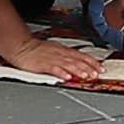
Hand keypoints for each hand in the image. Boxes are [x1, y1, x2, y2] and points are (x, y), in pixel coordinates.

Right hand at [4, 35, 123, 86]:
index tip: (101, 68)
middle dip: (88, 67)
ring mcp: (51, 58)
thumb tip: (78, 64)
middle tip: (97, 74)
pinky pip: (53, 68)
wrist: (22, 46)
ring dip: (78, 70)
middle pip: (77, 60)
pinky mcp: (42, 64)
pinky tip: (67, 77)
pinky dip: (61, 72)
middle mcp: (60, 53)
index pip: (81, 55)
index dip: (92, 62)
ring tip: (86, 76)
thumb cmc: (37, 50)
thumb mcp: (55, 50)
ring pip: (67, 64)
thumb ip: (66, 57)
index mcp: (63, 50)